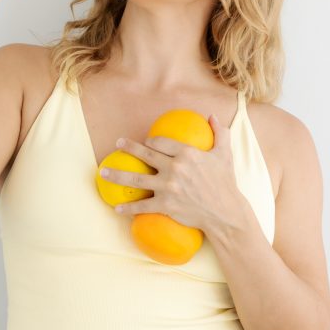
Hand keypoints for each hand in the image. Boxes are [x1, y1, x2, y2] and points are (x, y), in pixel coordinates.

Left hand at [99, 114, 242, 236]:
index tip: (146, 142)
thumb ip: (220, 133)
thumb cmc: (225, 183)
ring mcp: (168, 187)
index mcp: (187, 153)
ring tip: (103, 172)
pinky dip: (128, 208)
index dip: (151, 140)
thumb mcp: (225, 154)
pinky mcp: (165, 205)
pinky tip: (117, 208)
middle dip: (128, 148)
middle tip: (117, 145)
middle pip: (145, 154)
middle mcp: (175, 168)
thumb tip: (212, 116)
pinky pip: (142, 206)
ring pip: (136, 179)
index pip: (161, 141)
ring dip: (117, 175)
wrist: (226, 213)